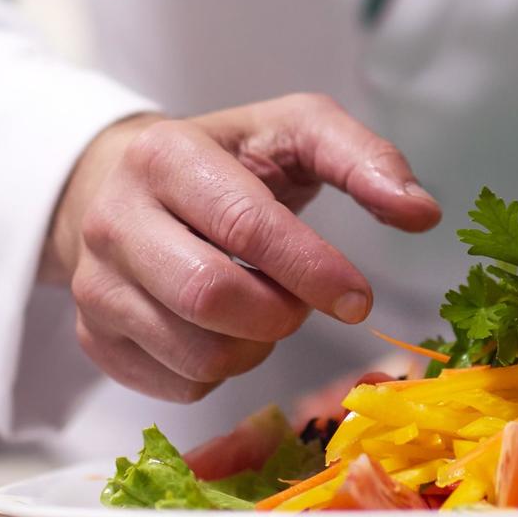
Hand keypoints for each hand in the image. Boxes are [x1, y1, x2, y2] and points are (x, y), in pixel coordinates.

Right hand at [41, 93, 440, 402]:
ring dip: (256, 346)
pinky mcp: (94, 338)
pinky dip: (222, 369)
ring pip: (197, 354)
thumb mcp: (294, 130)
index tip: (359, 298)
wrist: (122, 184)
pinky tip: (224, 326)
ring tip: (265, 303)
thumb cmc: (225, 157)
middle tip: (306, 298)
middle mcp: (114, 220)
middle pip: (211, 297)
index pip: (244, 226)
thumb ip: (362, 158)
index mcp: (163, 155)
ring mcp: (95, 286)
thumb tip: (423, 213)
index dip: (311, 269)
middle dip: (281, 312)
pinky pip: (178, 386)